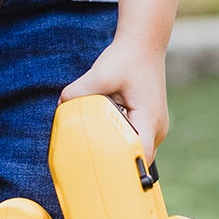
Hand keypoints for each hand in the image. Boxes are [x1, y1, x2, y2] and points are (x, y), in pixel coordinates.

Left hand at [60, 37, 168, 159]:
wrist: (144, 43)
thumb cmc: (127, 58)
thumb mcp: (100, 74)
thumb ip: (79, 92)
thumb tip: (61, 106)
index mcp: (150, 120)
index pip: (142, 157)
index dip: (125, 169)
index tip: (106, 175)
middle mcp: (157, 127)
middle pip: (138, 157)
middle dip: (116, 161)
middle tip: (92, 164)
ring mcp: (156, 125)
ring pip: (137, 149)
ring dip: (118, 149)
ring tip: (96, 147)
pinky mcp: (149, 121)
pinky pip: (135, 138)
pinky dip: (121, 139)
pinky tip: (104, 133)